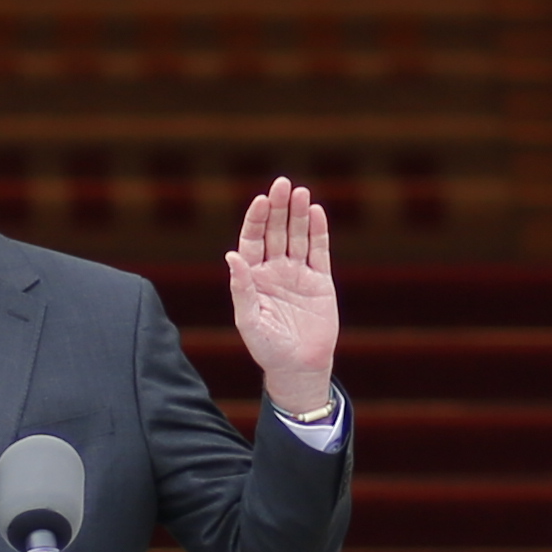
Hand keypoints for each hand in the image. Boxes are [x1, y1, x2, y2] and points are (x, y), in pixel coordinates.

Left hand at [225, 177, 340, 418]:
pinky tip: (316, 212)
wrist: (299, 367)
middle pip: (275, 231)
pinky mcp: (320, 282)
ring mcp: (298, 273)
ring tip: (300, 192)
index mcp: (253, 276)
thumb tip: (231, 255)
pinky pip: (319, 252)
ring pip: (297, 236)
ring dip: (298, 214)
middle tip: (282, 184)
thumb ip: (242, 288)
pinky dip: (318, 232)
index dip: (255, 219)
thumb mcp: (249, 320)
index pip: (252, 239)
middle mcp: (274, 270)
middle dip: (278, 208)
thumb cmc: (267, 347)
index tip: (260, 200)